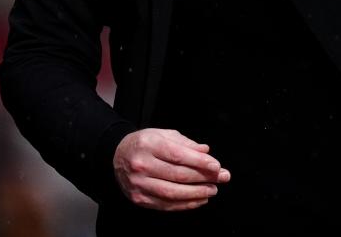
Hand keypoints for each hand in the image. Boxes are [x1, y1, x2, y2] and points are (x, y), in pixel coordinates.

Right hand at [113, 128, 230, 210]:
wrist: (117, 155)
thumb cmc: (145, 143)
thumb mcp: (164, 135)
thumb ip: (186, 143)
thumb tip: (206, 151)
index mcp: (149, 145)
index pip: (178, 155)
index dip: (200, 162)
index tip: (217, 166)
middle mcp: (142, 165)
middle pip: (178, 175)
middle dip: (204, 178)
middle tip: (222, 178)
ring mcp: (139, 184)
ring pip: (173, 193)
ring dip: (197, 193)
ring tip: (213, 190)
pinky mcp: (139, 198)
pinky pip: (165, 204)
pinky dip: (185, 204)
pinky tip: (199, 200)